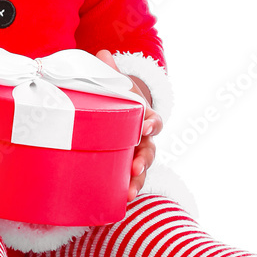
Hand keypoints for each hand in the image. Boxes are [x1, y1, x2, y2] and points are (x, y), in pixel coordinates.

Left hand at [95, 49, 161, 200]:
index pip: (153, 120)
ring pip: (142, 170)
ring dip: (137, 180)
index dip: (151, 123)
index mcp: (143, 117)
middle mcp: (143, 139)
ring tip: (130, 192)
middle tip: (136, 164)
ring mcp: (136, 155)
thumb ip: (111, 74)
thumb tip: (103, 54)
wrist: (120, 115)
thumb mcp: (115, 86)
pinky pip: (130, 181)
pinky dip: (128, 191)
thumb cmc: (118, 101)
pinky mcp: (125, 169)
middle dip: (144, 158)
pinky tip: (122, 202)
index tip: (146, 126)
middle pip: (150, 150)